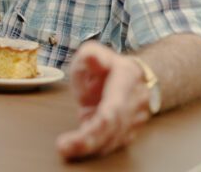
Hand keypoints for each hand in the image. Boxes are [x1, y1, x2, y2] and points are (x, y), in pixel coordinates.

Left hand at [55, 41, 151, 160]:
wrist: (130, 77)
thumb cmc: (105, 65)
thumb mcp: (92, 51)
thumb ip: (91, 55)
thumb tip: (92, 59)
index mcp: (127, 78)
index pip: (116, 107)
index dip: (100, 124)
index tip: (82, 134)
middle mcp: (136, 100)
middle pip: (114, 128)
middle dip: (89, 141)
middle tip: (64, 148)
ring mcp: (136, 117)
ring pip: (114, 139)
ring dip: (89, 148)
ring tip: (66, 148)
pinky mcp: (130, 131)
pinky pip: (112, 143)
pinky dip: (94, 148)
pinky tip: (77, 148)